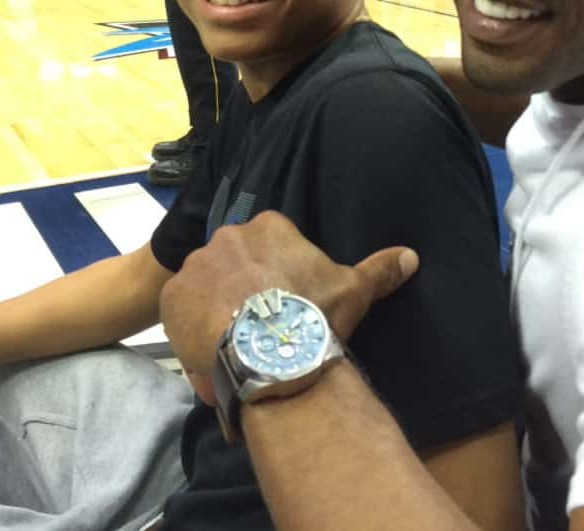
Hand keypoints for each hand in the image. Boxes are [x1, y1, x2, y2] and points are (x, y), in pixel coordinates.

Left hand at [159, 211, 418, 404]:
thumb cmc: (313, 318)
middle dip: (244, 286)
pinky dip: (191, 323)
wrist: (271, 358)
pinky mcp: (172, 296)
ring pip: (206, 282)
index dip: (277, 275)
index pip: (269, 242)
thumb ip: (379, 269)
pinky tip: (212, 346)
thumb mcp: (353, 291)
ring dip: (216, 303)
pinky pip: (180, 306)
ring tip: (237, 340)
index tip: (285, 302)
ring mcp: (197, 264)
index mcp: (268, 226)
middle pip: (235, 259)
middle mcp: (228, 236)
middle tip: (261, 323)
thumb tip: (411, 257)